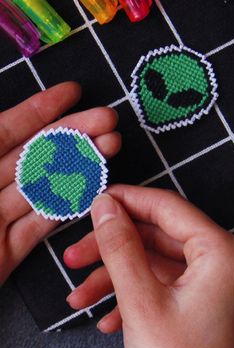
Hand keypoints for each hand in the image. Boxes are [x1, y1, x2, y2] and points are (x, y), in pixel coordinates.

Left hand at [0, 82, 120, 284]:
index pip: (6, 130)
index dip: (39, 109)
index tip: (72, 93)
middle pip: (33, 156)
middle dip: (72, 134)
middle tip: (107, 120)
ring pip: (44, 188)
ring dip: (78, 168)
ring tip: (109, 147)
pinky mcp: (6, 254)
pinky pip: (41, 226)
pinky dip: (66, 207)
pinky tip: (91, 189)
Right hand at [64, 185, 233, 347]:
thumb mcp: (142, 303)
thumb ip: (121, 247)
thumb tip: (105, 207)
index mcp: (219, 253)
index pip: (166, 207)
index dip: (127, 200)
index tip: (98, 200)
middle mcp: (217, 262)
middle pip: (153, 237)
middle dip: (109, 248)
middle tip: (76, 254)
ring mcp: (205, 284)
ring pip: (149, 264)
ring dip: (112, 278)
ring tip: (79, 296)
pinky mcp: (192, 302)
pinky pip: (155, 285)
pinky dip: (128, 296)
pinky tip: (106, 316)